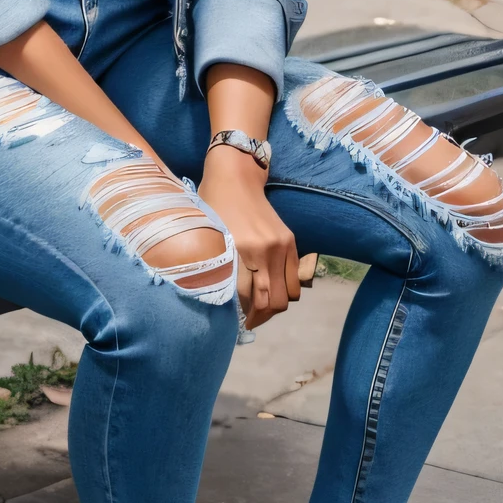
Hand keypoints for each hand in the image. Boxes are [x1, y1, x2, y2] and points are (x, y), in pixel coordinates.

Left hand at [198, 146, 300, 328]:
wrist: (235, 176)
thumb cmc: (211, 206)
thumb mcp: (206, 239)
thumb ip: (216, 271)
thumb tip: (222, 305)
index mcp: (239, 251)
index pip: (248, 299)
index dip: (242, 317)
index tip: (235, 325)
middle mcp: (264, 250)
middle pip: (271, 301)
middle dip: (260, 318)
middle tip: (247, 322)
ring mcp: (281, 246)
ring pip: (288, 295)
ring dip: (275, 307)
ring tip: (259, 309)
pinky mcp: (290, 241)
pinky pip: (295, 279)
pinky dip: (286, 291)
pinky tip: (270, 291)